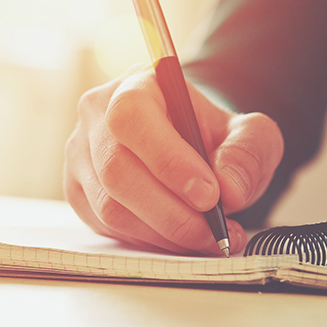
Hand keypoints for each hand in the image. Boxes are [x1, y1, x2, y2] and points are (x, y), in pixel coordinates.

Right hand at [63, 65, 282, 255]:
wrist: (190, 146)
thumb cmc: (212, 135)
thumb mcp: (248, 132)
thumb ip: (248, 152)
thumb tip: (229, 190)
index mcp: (134, 86)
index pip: (132, 117)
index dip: (167, 160)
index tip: (209, 194)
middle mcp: (97, 116)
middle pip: (116, 170)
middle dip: (171, 210)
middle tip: (213, 229)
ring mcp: (81, 156)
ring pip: (110, 206)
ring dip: (163, 232)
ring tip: (207, 238)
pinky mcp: (79, 193)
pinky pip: (106, 227)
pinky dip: (148, 241)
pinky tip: (179, 238)